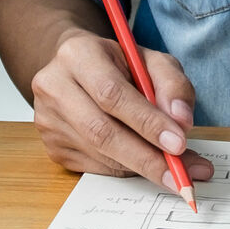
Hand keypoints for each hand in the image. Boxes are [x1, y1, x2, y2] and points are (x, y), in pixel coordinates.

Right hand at [30, 29, 214, 189]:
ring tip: (175, 171)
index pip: (112, 94)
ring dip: (141, 167)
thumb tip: (181, 123)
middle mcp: (54, 87)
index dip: (147, 122)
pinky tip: (144, 162)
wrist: (77, 69)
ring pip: (100, 154)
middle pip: (101, 131)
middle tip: (181, 174)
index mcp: (78, 54)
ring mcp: (49, 120)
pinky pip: (95, 167)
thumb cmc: (118, 65)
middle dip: (146, 157)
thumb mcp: (152, 61)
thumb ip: (173, 85)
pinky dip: (126, 169)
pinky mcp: (52, 146)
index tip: (179, 143)